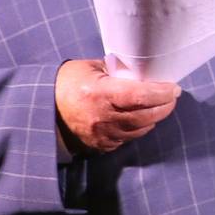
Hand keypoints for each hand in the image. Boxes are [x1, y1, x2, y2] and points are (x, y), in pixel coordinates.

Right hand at [54, 59, 181, 154]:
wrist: (41, 110)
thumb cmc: (67, 83)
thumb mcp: (91, 67)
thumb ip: (117, 69)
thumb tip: (143, 69)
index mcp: (99, 94)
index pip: (140, 96)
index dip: (162, 92)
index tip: (174, 87)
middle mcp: (102, 118)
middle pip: (145, 116)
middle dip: (165, 105)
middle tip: (173, 95)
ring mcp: (102, 135)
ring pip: (140, 130)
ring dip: (155, 118)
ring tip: (161, 105)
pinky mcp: (101, 146)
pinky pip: (128, 139)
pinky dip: (139, 128)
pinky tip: (143, 118)